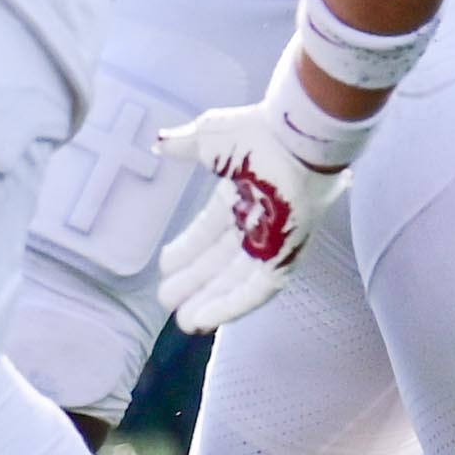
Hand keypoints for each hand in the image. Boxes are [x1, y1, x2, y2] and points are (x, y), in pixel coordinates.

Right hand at [153, 91, 354, 330]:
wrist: (295, 138)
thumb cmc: (256, 133)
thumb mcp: (207, 138)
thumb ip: (183, 145)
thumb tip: (159, 142)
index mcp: (242, 194)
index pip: (211, 230)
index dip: (188, 249)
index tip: (165, 266)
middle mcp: (258, 220)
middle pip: (222, 260)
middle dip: (195, 282)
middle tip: (167, 300)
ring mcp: (274, 239)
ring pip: (238, 280)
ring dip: (211, 300)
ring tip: (184, 321)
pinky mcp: (287, 254)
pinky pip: (260, 288)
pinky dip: (234, 304)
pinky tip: (208, 319)